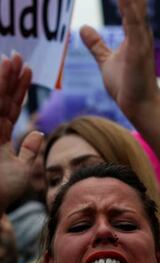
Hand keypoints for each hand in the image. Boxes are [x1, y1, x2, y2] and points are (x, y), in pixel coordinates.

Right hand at [0, 53, 42, 214]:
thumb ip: (29, 150)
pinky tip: (2, 72)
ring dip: (2, 79)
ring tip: (12, 58)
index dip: (19, 89)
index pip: (11, 107)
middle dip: (10, 77)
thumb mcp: (23, 170)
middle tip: (18, 55)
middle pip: (1, 98)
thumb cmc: (3, 193)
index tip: (28, 70)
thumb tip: (38, 132)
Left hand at [80, 0, 159, 119]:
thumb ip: (97, 44)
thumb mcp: (106, 60)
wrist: (138, 106)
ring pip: (135, 5)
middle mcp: (140, 31)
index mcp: (133, 31)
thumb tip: (83, 28)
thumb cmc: (127, 85)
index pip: (127, 2)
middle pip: (134, 0)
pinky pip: (134, 21)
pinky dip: (129, 6)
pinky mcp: (139, 48)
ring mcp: (141, 38)